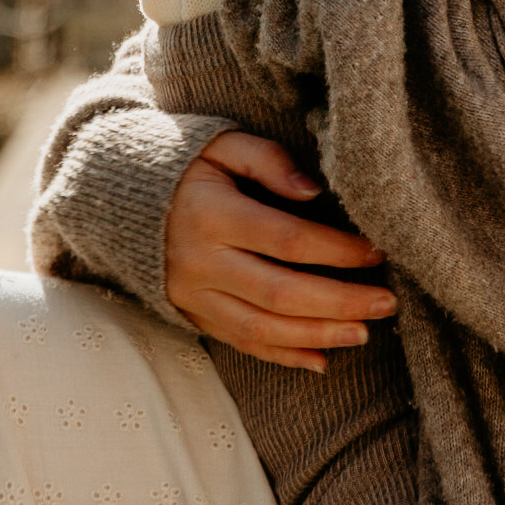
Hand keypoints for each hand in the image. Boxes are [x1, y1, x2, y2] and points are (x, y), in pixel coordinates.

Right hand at [164, 132, 395, 372]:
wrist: (117, 198)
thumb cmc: (189, 165)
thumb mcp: (224, 144)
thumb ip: (269, 160)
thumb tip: (313, 192)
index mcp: (211, 213)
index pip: (286, 239)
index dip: (335, 249)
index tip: (376, 251)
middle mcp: (200, 261)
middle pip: (280, 292)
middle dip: (339, 301)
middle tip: (386, 302)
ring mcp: (193, 295)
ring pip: (262, 328)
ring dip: (318, 335)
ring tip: (364, 332)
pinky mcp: (192, 315)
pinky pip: (241, 343)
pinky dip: (283, 356)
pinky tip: (321, 360)